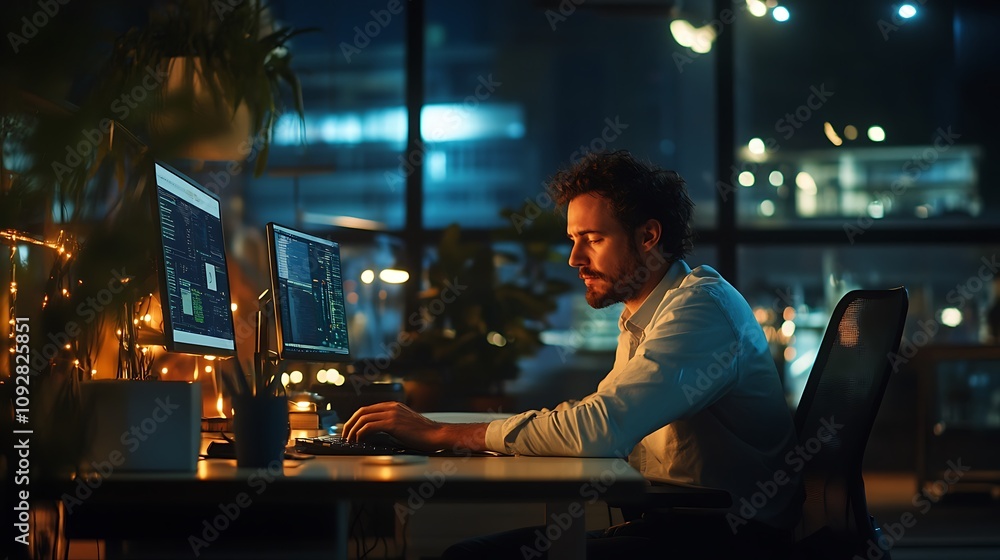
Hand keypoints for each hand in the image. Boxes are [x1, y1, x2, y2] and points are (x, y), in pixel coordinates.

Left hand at [343, 401, 488, 453]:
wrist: (437, 435)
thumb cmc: (424, 434)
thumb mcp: (405, 425)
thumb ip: (392, 424)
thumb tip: (376, 433)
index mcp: (393, 406)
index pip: (367, 409)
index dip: (355, 419)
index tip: (350, 430)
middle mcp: (391, 407)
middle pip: (361, 411)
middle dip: (349, 424)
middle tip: (345, 436)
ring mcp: (392, 413)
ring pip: (363, 418)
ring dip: (353, 430)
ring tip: (350, 441)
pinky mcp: (393, 423)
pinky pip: (369, 426)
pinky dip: (360, 434)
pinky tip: (360, 441)